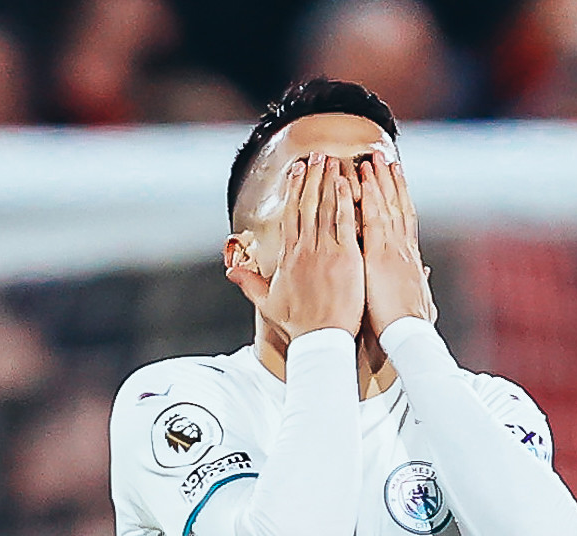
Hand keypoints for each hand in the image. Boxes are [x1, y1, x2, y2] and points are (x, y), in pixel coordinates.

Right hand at [226, 154, 364, 339]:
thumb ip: (250, 283)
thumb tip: (230, 271)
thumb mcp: (268, 304)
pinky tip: (347, 182)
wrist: (321, 340)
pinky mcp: (346, 257)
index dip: (294, 190)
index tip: (297, 171)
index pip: (290, 215)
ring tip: (331, 159)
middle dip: (311, 177)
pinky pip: (346, 222)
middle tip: (316, 154)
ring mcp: (326, 251)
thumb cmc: (300, 325)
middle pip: (307, 204)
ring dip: (328, 181)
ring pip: (326, 208)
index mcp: (288, 257)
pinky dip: (346, 201)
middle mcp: (305, 249)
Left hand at [358, 157, 436, 334]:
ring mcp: (392, 249)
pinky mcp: (380, 255)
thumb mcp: (420, 300)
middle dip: (391, 182)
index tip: (396, 179)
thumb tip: (425, 272)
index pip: (405, 221)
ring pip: (386, 207)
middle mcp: (403, 248)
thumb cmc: (410, 325)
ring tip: (373, 158)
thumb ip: (420, 282)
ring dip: (380, 181)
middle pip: (398, 207)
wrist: (409, 334)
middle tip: (385, 158)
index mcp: (410, 259)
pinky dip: (368, 198)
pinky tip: (363, 180)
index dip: (401, 199)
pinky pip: (373, 220)